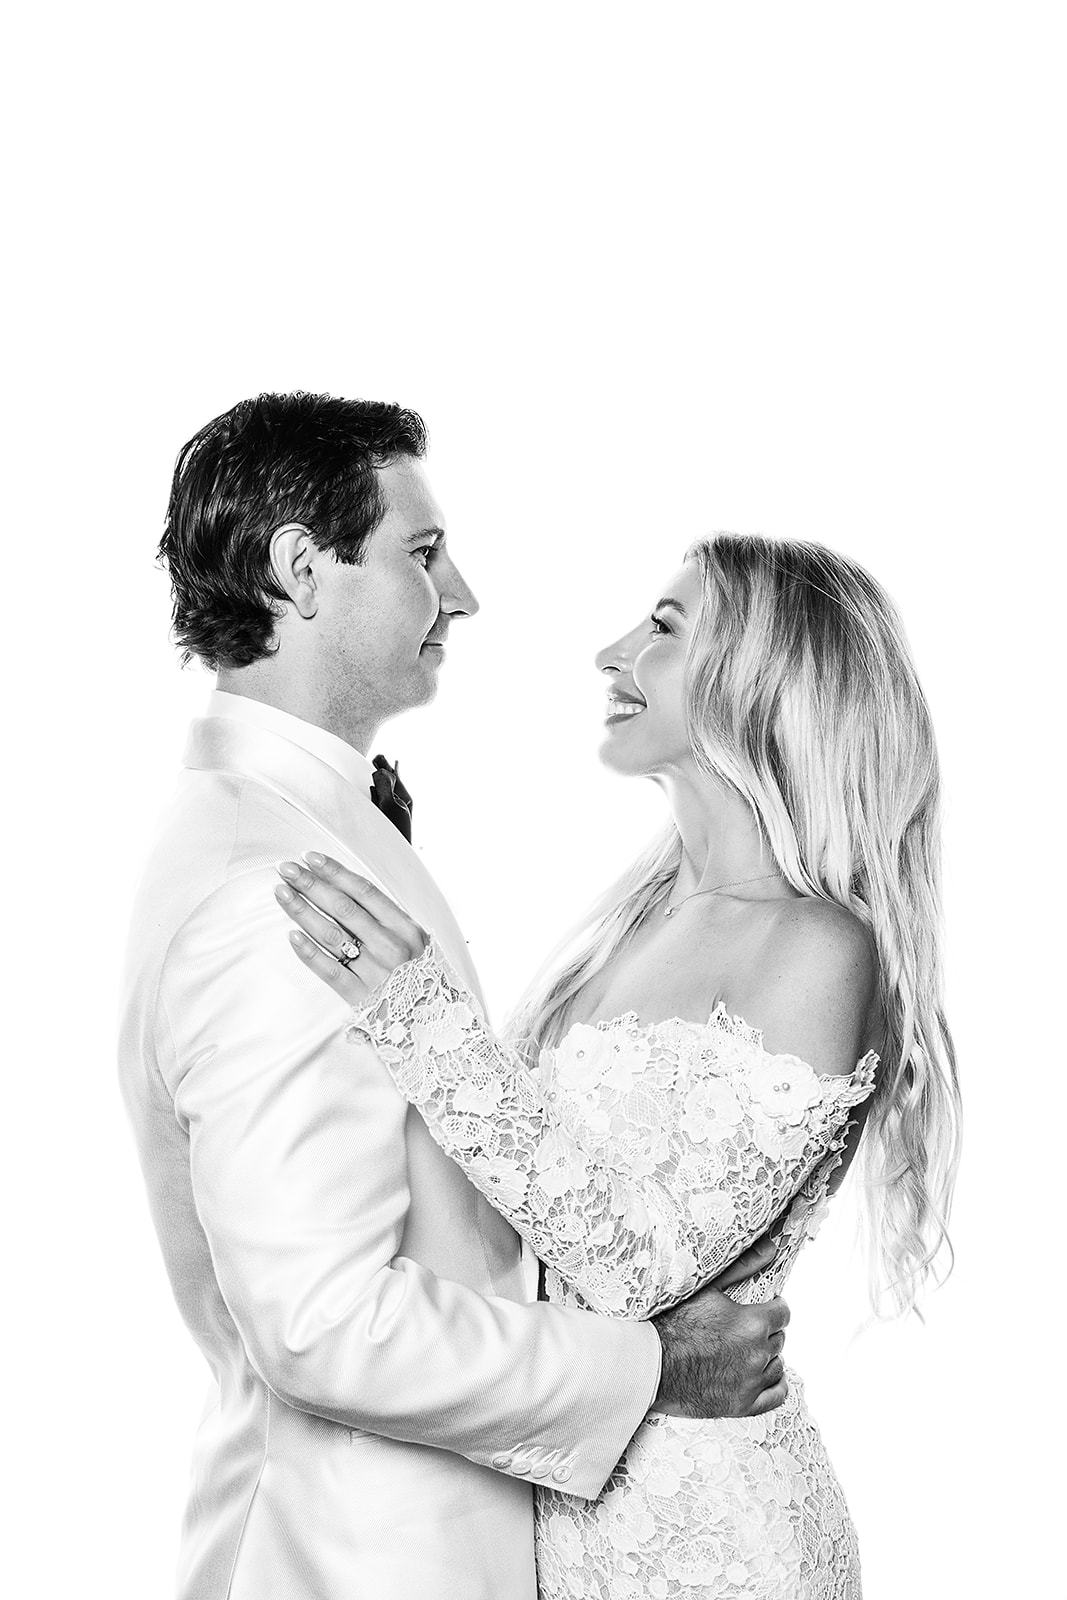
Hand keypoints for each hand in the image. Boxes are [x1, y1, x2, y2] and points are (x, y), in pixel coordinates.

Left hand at [275, 854, 427, 1002]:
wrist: (431, 1019)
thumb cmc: (417, 975)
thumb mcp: (415, 941)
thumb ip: (388, 917)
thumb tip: (348, 888)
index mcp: (406, 928)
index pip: (364, 891)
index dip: (335, 872)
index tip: (311, 858)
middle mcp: (390, 946)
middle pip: (343, 907)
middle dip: (311, 884)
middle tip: (287, 869)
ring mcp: (374, 970)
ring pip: (331, 934)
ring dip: (302, 910)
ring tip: (282, 893)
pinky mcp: (359, 995)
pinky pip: (329, 970)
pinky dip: (309, 951)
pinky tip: (292, 935)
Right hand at [652, 1236, 789, 1418]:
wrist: (649, 1362)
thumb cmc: (673, 1322)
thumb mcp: (707, 1287)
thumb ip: (743, 1267)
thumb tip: (771, 1248)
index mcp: (752, 1324)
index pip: (783, 1313)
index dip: (774, 1308)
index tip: (764, 1307)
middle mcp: (757, 1354)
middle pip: (779, 1339)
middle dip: (767, 1331)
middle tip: (746, 1328)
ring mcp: (750, 1382)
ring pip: (777, 1365)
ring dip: (768, 1356)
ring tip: (748, 1350)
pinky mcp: (741, 1405)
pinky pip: (775, 1396)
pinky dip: (774, 1384)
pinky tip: (764, 1375)